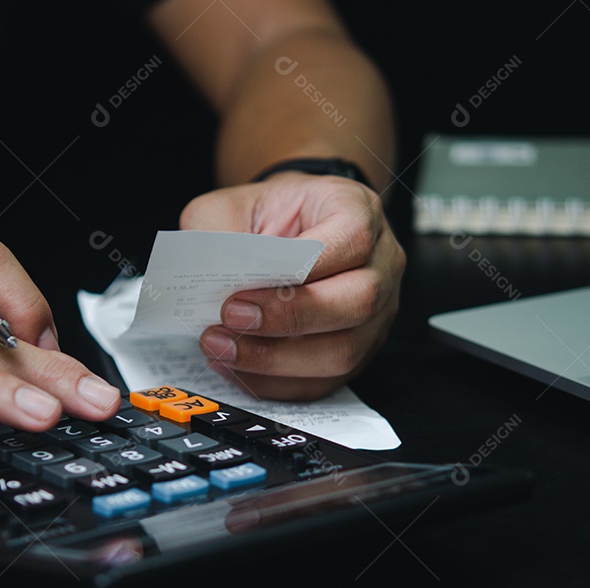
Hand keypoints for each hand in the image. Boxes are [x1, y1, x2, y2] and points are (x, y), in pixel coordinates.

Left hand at [180, 172, 405, 399]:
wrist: (285, 232)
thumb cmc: (267, 216)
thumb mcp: (233, 205)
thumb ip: (218, 231)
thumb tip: (208, 278)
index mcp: (358, 211)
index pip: (353, 240)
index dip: (304, 270)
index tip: (245, 289)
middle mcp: (381, 263)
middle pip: (358, 302)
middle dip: (289, 320)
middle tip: (231, 319)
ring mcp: (376, 313)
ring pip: (344, 352)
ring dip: (277, 359)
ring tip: (224, 348)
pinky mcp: (357, 351)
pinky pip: (323, 381)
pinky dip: (275, 381)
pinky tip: (237, 367)